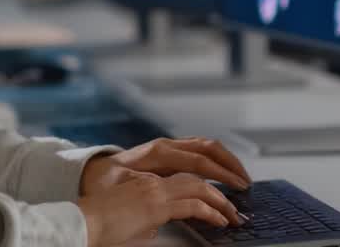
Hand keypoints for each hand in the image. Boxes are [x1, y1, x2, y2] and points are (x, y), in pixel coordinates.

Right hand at [77, 172, 242, 246]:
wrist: (80, 224)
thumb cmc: (98, 226)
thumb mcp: (128, 218)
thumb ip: (146, 219)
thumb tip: (155, 229)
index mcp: (146, 180)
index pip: (184, 174)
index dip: (205, 182)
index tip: (220, 195)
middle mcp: (152, 179)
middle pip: (196, 171)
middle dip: (221, 180)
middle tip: (238, 196)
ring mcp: (154, 190)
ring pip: (198, 186)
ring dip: (220, 199)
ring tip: (234, 213)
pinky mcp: (155, 205)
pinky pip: (193, 205)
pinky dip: (211, 212)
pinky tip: (221, 221)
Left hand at [80, 137, 251, 195]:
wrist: (92, 172)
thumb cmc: (105, 182)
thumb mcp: (124, 187)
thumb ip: (148, 187)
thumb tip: (171, 194)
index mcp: (158, 153)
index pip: (199, 162)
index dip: (221, 175)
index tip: (238, 188)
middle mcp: (166, 145)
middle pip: (208, 147)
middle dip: (231, 164)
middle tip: (247, 183)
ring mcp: (168, 146)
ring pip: (206, 145)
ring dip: (226, 159)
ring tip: (241, 177)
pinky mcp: (168, 151)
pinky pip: (199, 149)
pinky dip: (216, 158)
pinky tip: (223, 172)